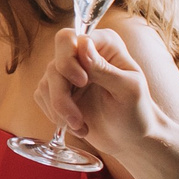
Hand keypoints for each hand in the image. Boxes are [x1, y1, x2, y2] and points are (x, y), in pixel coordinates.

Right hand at [37, 26, 178, 178]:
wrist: (130, 139)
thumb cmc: (137, 112)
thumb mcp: (128, 89)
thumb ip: (104, 68)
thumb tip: (83, 44)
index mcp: (103, 44)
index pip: (69, 39)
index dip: (68, 60)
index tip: (82, 82)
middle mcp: (82, 54)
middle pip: (54, 64)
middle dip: (61, 95)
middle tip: (76, 118)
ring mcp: (68, 72)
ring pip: (45, 83)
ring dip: (60, 110)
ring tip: (80, 126)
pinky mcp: (57, 90)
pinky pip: (42, 96)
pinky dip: (56, 114)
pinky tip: (76, 125)